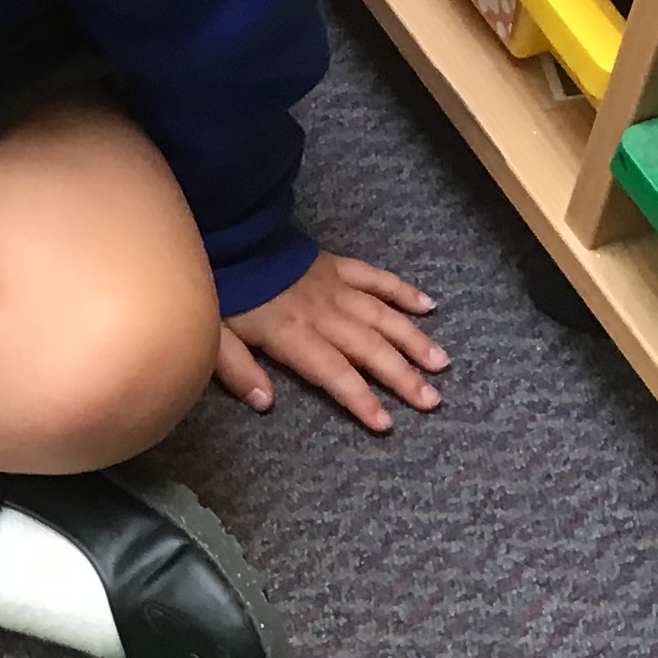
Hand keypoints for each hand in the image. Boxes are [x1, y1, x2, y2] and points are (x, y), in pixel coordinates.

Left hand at [215, 253, 443, 434]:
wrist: (230, 235)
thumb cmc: (223, 290)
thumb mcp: (216, 335)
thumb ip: (238, 370)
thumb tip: (264, 404)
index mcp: (294, 334)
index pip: (335, 372)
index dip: (361, 398)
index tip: (386, 422)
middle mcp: (324, 313)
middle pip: (370, 349)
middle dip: (403, 377)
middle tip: (432, 401)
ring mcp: (336, 287)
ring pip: (383, 316)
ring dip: (414, 340)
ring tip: (441, 363)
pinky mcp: (339, 266)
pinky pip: (377, 279)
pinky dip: (403, 292)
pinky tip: (429, 306)